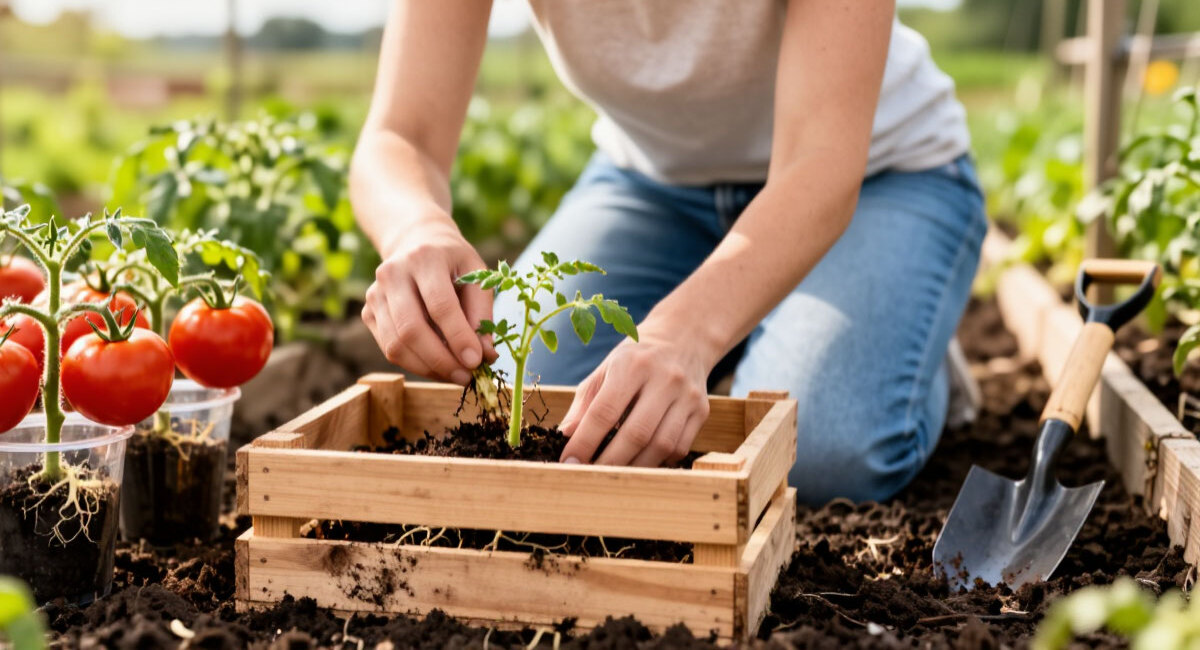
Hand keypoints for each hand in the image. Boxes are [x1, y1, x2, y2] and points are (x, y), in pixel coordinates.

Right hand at [362, 217, 496, 383]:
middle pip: (411, 328)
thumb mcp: (476, 276)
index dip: (458, 336)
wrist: (417, 242)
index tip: (476, 361)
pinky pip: (389, 348)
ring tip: (455, 375)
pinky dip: (416, 364)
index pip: (439, 304)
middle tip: (466, 377)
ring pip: (396, 344)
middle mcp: (392, 273)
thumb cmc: (453, 263)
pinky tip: (437, 366)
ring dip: (428, 368)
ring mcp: (375, 293)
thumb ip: (482, 314)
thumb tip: (485, 355)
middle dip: (441, 360)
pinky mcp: (368, 312)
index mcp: (424, 257)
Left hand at [558, 328, 713, 466]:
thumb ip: (584, 404)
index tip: (569, 462)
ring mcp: (687, 395)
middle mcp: (664, 378)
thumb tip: (565, 436)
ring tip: (614, 474)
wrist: (683, 339)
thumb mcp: (605, 370)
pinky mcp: (702, 410)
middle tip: (590, 476)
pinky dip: (658, 461)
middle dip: (609, 461)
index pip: (604, 411)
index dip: (585, 441)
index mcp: (632, 365)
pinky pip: (680, 447)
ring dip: (634, 467)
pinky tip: (642, 461)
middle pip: (636, 433)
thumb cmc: (635, 359)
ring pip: (661, 444)